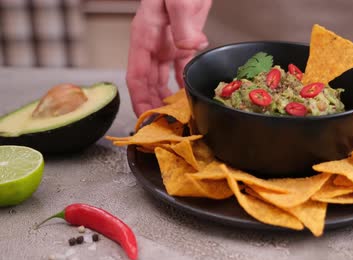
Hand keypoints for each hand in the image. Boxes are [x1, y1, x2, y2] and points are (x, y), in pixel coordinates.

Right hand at [126, 0, 211, 116]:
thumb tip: (188, 49)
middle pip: (148, 83)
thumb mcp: (180, 0)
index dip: (140, 101)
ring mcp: (167, 42)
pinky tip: (189, 96)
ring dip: (167, 98)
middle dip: (153, 107)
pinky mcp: (182, 39)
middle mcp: (153, 42)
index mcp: (145, 35)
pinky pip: (180, 68)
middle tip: (162, 128)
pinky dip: (183, 83)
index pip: (137, 77)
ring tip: (175, 118)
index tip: (145, 120)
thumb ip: (183, 25)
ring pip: (162, 78)